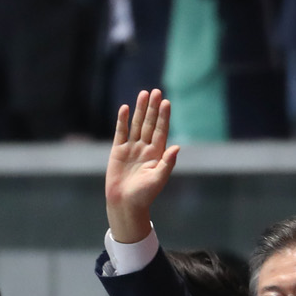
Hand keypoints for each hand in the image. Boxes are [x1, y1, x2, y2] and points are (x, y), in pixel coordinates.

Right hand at [105, 89, 178, 244]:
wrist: (125, 203)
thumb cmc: (144, 195)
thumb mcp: (158, 178)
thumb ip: (167, 163)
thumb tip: (176, 147)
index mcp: (157, 153)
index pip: (161, 130)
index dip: (164, 116)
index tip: (166, 102)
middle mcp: (145, 148)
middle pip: (150, 123)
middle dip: (153, 108)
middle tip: (156, 91)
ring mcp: (132, 148)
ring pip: (136, 124)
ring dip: (140, 110)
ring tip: (144, 94)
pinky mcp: (118, 151)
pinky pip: (121, 132)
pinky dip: (122, 120)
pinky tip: (125, 108)